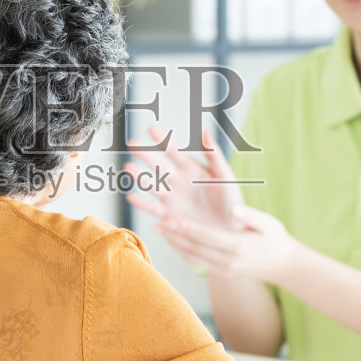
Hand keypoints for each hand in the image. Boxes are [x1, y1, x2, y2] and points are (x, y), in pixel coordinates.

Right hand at [124, 125, 244, 233]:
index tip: (151, 129)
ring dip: (140, 177)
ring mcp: (172, 199)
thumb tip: (206, 132)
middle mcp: (178, 182)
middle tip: (133, 143)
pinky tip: (133, 197)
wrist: (230, 232)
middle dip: (145, 154)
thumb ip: (214, 155)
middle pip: (158, 166)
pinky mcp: (169, 217)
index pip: (173, 151)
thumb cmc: (231, 203)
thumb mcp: (225, 177)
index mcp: (191, 169)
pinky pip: (153, 209)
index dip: (162, 140)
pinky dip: (142, 204)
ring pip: (152, 186)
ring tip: (129, 168)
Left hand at [160, 204, 299, 286]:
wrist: (283, 265)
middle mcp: (228, 261)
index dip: (186, 229)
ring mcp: (223, 269)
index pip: (206, 236)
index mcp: (238, 246)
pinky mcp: (221, 273)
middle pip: (194, 248)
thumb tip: (235, 209)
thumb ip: (251, 216)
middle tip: (157, 224)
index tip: (171, 219)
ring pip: (192, 257)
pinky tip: (173, 241)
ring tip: (160, 231)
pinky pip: (197, 262)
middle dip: (174, 236)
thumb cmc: (276, 239)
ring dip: (174, 245)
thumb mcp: (269, 223)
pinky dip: (182, 252)